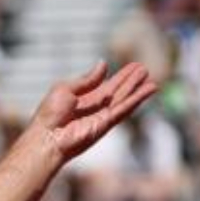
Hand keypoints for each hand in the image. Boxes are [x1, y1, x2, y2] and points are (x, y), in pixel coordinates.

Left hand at [28, 61, 157, 162]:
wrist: (47, 136)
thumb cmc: (50, 114)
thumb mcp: (66, 88)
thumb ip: (87, 79)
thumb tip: (103, 64)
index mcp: (85, 97)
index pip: (107, 84)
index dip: (120, 75)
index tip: (133, 66)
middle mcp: (96, 107)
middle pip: (119, 92)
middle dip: (132, 81)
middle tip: (144, 68)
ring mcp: (103, 116)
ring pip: (125, 100)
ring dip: (138, 90)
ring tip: (152, 80)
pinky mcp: (107, 124)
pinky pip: (124, 109)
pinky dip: (137, 100)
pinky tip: (147, 91)